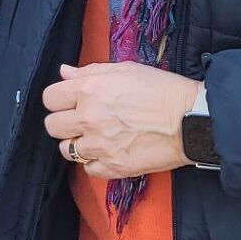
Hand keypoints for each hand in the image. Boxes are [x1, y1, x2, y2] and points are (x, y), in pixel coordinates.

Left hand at [42, 62, 200, 178]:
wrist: (191, 120)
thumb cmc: (162, 90)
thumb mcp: (125, 70)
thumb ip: (90, 71)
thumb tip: (65, 72)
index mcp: (89, 90)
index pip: (49, 98)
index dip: (58, 99)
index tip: (67, 101)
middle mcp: (89, 119)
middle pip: (52, 126)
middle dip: (62, 122)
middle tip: (78, 120)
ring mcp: (99, 146)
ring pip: (66, 150)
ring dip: (77, 143)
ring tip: (94, 137)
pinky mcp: (113, 167)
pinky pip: (88, 169)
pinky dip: (94, 162)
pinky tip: (107, 152)